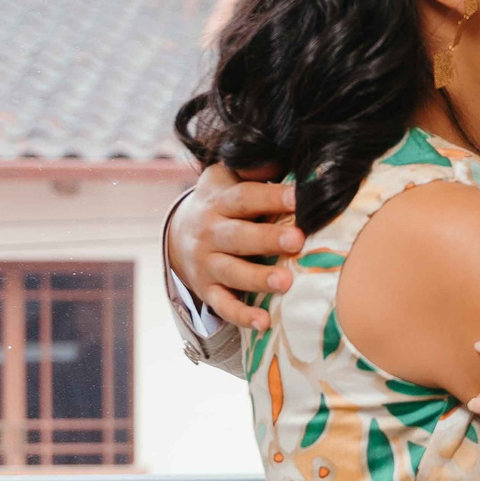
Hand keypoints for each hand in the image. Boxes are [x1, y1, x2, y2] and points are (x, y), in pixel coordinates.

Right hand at [167, 163, 301, 331]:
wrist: (179, 231)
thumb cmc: (221, 200)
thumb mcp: (227, 177)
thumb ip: (251, 167)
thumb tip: (279, 157)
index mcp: (218, 202)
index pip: (244, 198)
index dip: (271, 197)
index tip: (300, 198)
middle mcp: (209, 233)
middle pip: (238, 236)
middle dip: (267, 238)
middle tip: (296, 240)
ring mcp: (206, 263)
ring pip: (231, 272)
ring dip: (257, 278)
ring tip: (285, 282)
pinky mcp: (207, 290)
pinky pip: (223, 305)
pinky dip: (241, 316)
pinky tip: (264, 323)